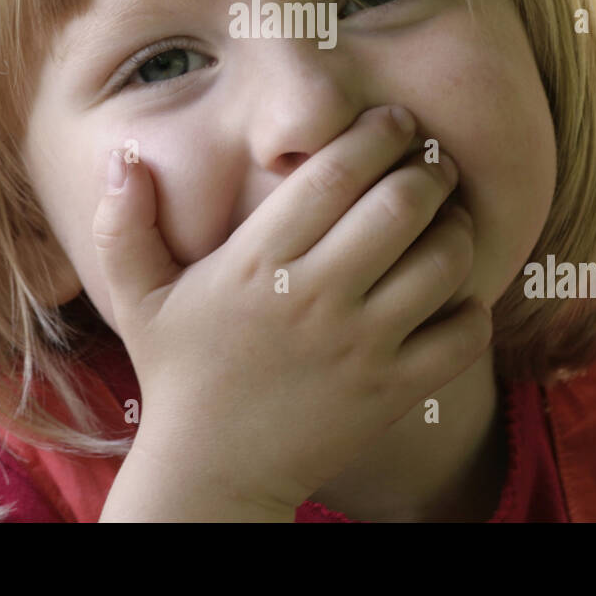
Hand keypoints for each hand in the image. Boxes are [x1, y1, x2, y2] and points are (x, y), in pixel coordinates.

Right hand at [91, 105, 490, 512]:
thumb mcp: (137, 298)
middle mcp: (315, 297)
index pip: (335, 172)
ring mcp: (361, 348)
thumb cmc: (179, 372)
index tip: (393, 121)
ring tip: (448, 219)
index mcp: (258, 261)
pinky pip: (463, 333)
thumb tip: (123, 156)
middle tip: (432, 163)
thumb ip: (123, 224)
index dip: (376, 133)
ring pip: (444, 261)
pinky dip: (472, 305)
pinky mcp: (394, 392)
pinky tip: (453, 293)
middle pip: (402, 203)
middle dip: (429, 169)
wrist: (212, 474)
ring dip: (458, 228)